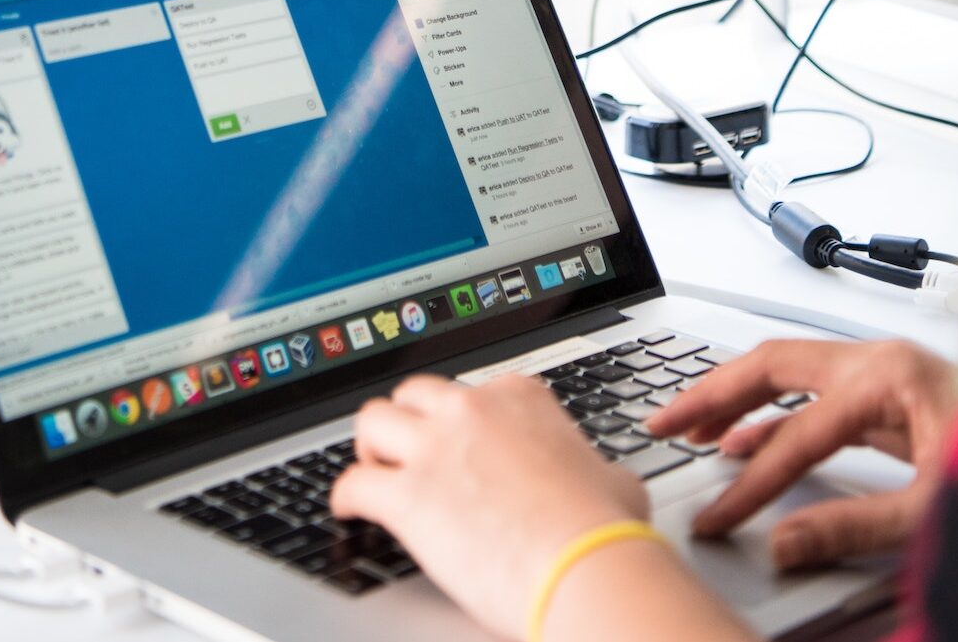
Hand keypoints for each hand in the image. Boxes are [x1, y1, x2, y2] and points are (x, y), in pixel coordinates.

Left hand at [330, 372, 648, 638]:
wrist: (586, 565)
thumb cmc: (604, 530)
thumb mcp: (612, 478)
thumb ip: (592, 467)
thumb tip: (603, 482)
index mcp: (519, 397)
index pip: (472, 392)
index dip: (462, 422)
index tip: (460, 443)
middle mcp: (472, 410)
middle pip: (415, 394)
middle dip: (408, 420)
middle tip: (407, 450)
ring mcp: (437, 447)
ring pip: (373, 420)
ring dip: (370, 446)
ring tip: (373, 470)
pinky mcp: (409, 495)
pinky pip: (353, 482)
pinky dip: (345, 496)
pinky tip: (349, 508)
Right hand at [644, 338, 957, 568]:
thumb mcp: (934, 509)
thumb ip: (857, 527)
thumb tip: (785, 544)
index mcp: (887, 376)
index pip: (797, 432)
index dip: (752, 484)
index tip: (718, 519)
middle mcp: (878, 361)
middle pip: (772, 365)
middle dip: (712, 394)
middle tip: (663, 423)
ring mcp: (884, 374)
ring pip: (788, 373)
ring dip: (734, 398)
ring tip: (687, 427)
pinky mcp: (890, 396)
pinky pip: (812, 396)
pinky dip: (772, 417)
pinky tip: (745, 443)